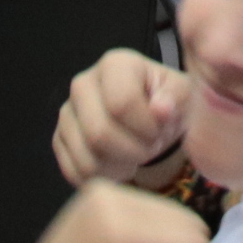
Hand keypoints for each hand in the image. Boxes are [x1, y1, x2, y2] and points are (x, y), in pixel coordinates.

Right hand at [51, 48, 191, 188]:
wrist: (150, 119)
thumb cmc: (167, 103)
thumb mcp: (182, 94)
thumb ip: (175, 98)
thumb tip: (161, 108)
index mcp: (115, 64)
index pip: (121, 103)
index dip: (145, 128)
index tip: (159, 131)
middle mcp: (83, 84)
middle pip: (99, 133)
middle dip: (133, 151)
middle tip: (149, 148)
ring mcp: (67, 113)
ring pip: (86, 158)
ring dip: (119, 168)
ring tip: (135, 156)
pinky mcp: (60, 139)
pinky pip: (75, 172)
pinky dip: (102, 178)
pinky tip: (118, 166)